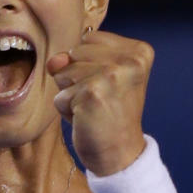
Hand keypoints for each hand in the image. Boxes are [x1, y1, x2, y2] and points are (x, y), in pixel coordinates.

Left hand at [48, 30, 152, 176]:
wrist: (120, 154)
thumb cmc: (110, 115)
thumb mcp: (99, 78)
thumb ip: (75, 59)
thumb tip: (54, 61)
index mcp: (138, 51)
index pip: (88, 39)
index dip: (88, 64)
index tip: (107, 86)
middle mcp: (130, 59)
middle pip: (74, 53)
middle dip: (77, 79)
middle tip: (100, 100)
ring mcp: (112, 75)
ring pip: (63, 73)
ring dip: (71, 95)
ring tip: (92, 109)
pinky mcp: (92, 92)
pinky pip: (60, 96)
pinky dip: (67, 111)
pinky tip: (87, 119)